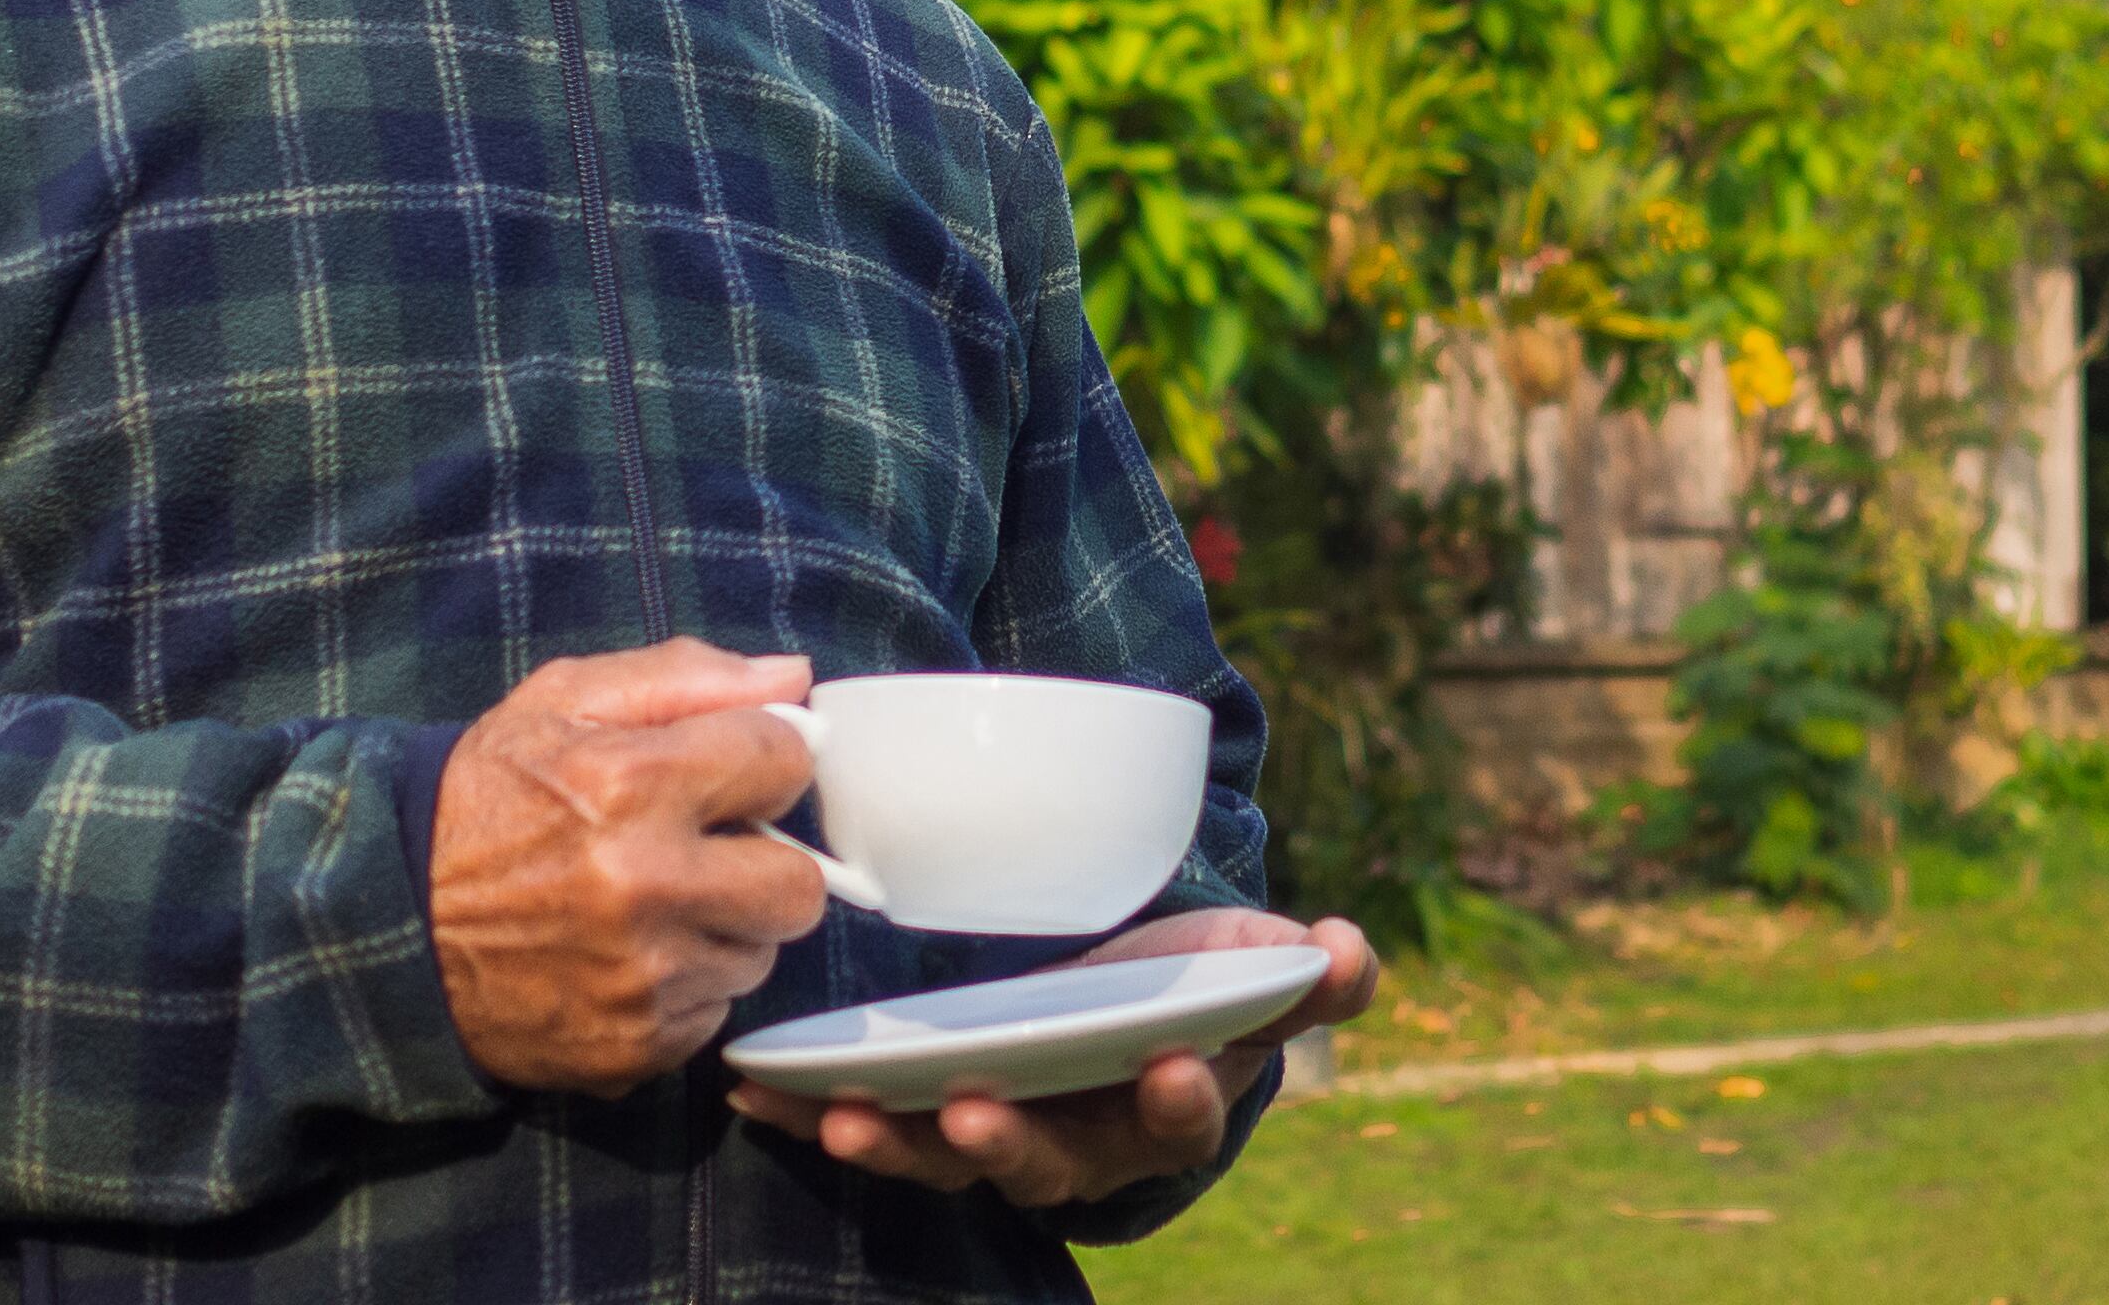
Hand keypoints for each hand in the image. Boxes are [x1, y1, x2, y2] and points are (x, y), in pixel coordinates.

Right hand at [430, 641, 828, 1095]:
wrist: (391, 923)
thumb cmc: (483, 799)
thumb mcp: (562, 702)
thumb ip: (684, 678)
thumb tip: (793, 679)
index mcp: (631, 784)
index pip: (785, 764)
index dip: (760, 762)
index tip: (726, 774)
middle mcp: (644, 887)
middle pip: (799, 886)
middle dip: (765, 862)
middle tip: (709, 851)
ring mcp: (641, 979)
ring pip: (758, 955)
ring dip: (723, 928)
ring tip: (653, 904)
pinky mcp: (632, 1047)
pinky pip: (711, 1014)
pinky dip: (684, 988)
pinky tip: (627, 958)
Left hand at [722, 904, 1378, 1208]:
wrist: (1122, 1003)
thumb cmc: (1198, 988)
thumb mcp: (1261, 973)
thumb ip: (1314, 973)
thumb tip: (1349, 948)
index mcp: (1166, 1106)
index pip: (1179, 1120)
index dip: (1180, 1100)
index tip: (1171, 1068)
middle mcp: (1080, 1139)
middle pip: (1047, 1161)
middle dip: (1011, 1143)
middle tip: (980, 1114)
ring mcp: (998, 1132)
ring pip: (948, 1156)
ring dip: (900, 1143)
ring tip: (851, 1120)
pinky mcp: (928, 1112)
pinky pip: (871, 1125)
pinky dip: (814, 1116)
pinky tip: (760, 1094)